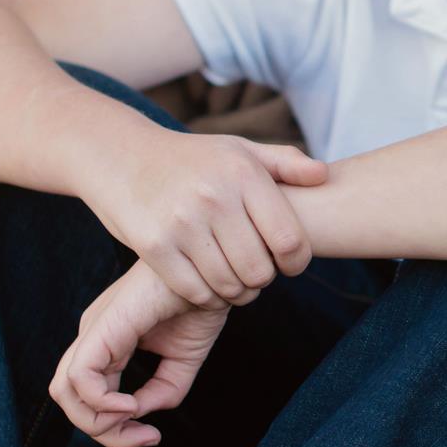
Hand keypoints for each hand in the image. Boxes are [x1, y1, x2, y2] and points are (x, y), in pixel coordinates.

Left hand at [49, 260, 229, 446]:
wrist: (215, 271)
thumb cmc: (198, 304)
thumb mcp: (182, 361)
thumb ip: (161, 392)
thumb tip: (140, 415)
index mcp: (107, 342)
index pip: (88, 396)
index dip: (115, 428)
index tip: (151, 436)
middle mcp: (92, 337)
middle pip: (69, 399)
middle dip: (103, 433)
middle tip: (144, 438)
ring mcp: (93, 331)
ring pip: (65, 392)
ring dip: (98, 423)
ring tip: (136, 424)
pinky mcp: (102, 328)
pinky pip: (80, 378)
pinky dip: (101, 402)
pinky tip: (132, 406)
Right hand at [82, 128, 327, 308]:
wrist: (121, 156)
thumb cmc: (192, 158)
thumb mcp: (239, 150)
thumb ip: (285, 163)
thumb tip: (324, 176)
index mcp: (243, 173)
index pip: (290, 240)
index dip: (296, 262)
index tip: (288, 263)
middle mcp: (214, 196)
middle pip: (260, 271)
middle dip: (263, 279)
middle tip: (256, 272)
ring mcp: (181, 222)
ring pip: (229, 286)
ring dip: (237, 292)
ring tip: (235, 279)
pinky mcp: (153, 245)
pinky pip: (195, 291)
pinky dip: (207, 297)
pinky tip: (208, 284)